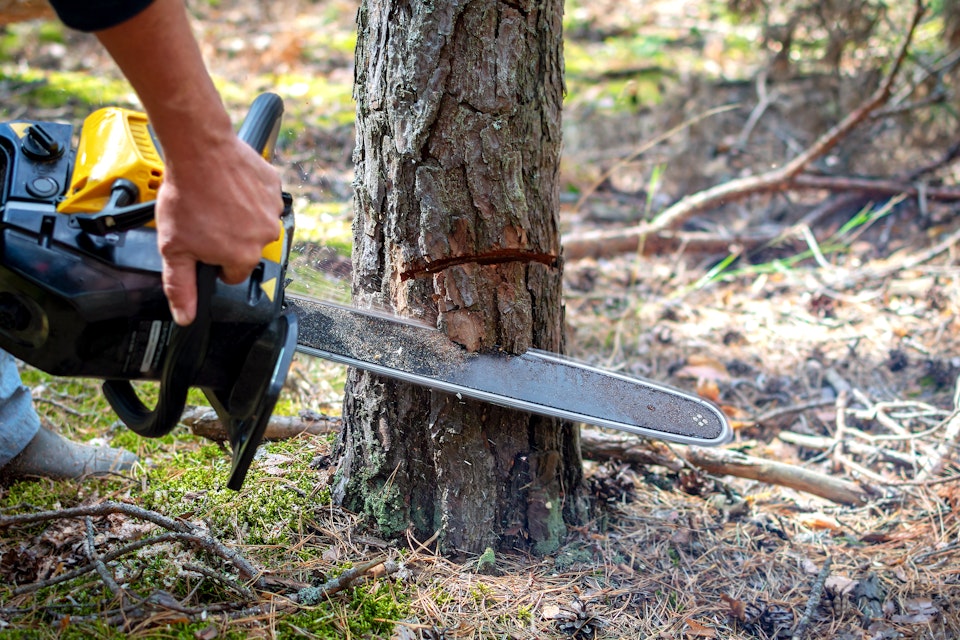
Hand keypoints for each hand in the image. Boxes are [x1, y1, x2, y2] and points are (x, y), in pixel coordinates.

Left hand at [91, 0, 283, 325]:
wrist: (199, 151)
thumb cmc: (185, 196)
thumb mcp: (173, 248)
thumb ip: (181, 286)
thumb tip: (186, 317)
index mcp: (242, 257)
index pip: (232, 273)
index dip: (214, 260)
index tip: (203, 242)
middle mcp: (264, 237)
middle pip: (247, 248)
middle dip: (229, 237)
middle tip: (206, 217)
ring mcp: (273, 210)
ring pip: (256, 223)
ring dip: (241, 215)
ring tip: (217, 199)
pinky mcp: (274, 187)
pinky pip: (264, 198)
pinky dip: (250, 194)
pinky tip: (230, 186)